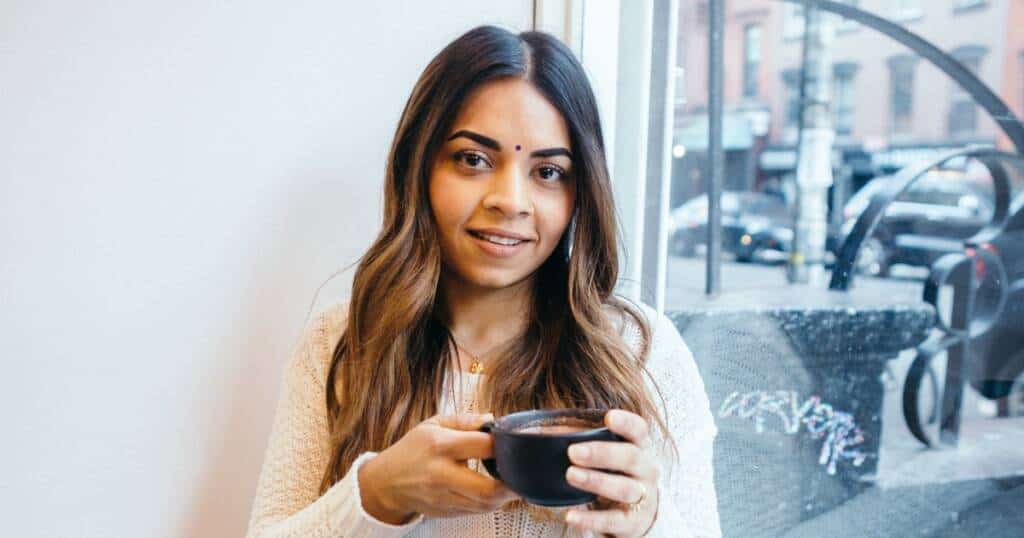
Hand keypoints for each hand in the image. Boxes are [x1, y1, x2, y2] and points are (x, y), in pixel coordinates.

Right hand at [358, 413, 520, 523]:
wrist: (386, 482)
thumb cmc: (412, 450)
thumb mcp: (433, 425)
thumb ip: (465, 421)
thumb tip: (491, 419)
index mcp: (440, 446)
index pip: (483, 446)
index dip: (502, 443)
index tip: (508, 441)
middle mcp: (442, 475)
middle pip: (488, 488)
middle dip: (511, 482)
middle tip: (521, 472)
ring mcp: (444, 497)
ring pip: (485, 504)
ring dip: (505, 495)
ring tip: (511, 482)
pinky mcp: (446, 512)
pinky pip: (476, 511)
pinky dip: (490, 502)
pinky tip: (494, 491)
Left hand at [563, 409, 658, 536]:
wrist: (637, 512)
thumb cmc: (615, 473)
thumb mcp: (609, 455)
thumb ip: (584, 441)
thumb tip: (541, 433)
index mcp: (640, 446)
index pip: (639, 430)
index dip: (626, 423)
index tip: (609, 417)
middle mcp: (646, 469)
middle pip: (630, 457)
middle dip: (602, 453)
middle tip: (573, 452)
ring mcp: (643, 496)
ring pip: (623, 488)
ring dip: (596, 481)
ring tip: (570, 475)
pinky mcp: (633, 522)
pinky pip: (613, 521)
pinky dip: (592, 519)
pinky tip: (571, 516)